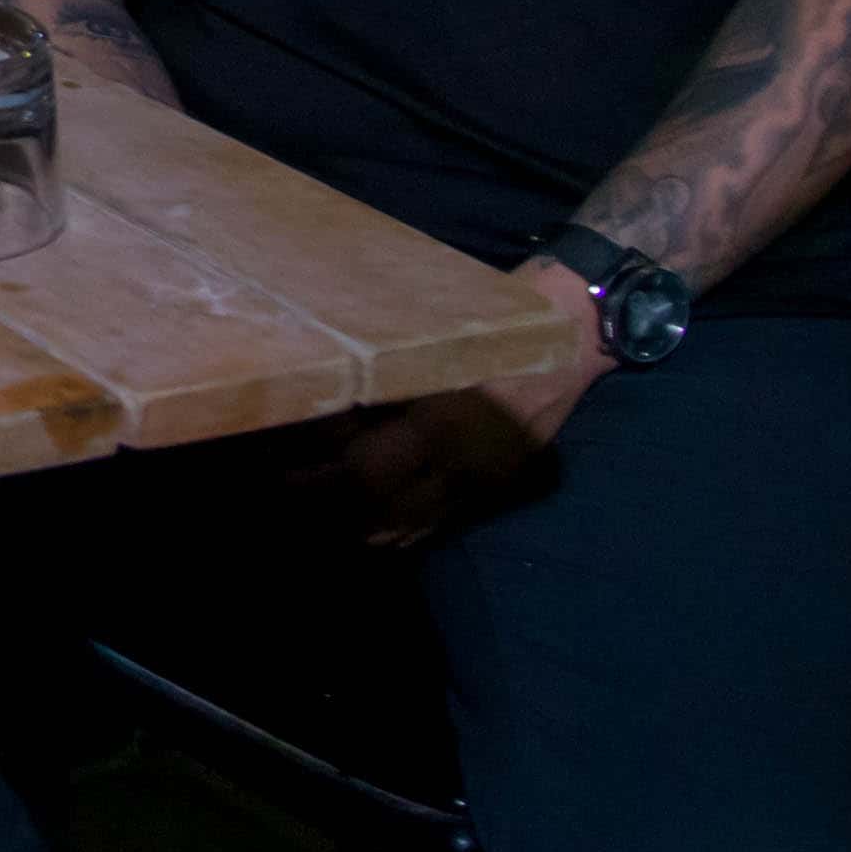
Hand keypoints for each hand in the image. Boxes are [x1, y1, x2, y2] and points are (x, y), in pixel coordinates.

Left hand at [306, 262, 599, 544]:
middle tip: (287, 498)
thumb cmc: (491, 320)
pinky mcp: (499, 486)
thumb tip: (322, 412)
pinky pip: (441, 523)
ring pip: (410, 525)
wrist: (571, 334)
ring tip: (317, 519)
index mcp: (440, 424)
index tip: (279, 472)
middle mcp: (461, 463)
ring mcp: (484, 480)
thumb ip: (379, 380)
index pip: (365, 473)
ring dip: (361, 528)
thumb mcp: (429, 341)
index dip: (318, 478)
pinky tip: (371, 530)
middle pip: (382, 509)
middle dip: (330, 510)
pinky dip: (402, 531)